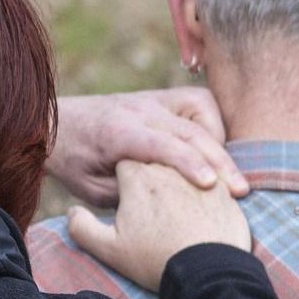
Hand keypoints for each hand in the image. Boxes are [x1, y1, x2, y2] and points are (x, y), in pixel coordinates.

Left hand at [48, 89, 249, 207]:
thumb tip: (167, 200)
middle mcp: (139, 110)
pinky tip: (215, 152)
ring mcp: (153, 100)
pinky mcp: (162, 98)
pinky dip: (214, 124)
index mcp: (117, 132)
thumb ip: (128, 192)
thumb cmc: (73, 161)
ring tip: (231, 177)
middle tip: (241, 191)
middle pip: (189, 130)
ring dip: (221, 140)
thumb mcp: (90, 188)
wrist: (58, 121)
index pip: (160, 144)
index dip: (188, 163)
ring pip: (201, 108)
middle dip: (219, 160)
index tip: (211, 185)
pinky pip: (199, 102)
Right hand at [67, 161, 250, 289]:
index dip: (123, 178)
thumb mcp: (109, 250)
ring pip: (185, 169)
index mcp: (137, 176)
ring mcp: (198, 175)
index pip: (125, 162)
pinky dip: (205, 193)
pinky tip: (200, 214)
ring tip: (177, 213)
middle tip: (150, 207)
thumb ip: (82, 228)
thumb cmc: (155, 260)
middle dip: (151, 177)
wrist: (206, 274)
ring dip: (180, 183)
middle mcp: (168, 167)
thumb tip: (72, 213)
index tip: (126, 196)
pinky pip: (212, 182)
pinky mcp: (224, 189)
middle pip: (155, 160)